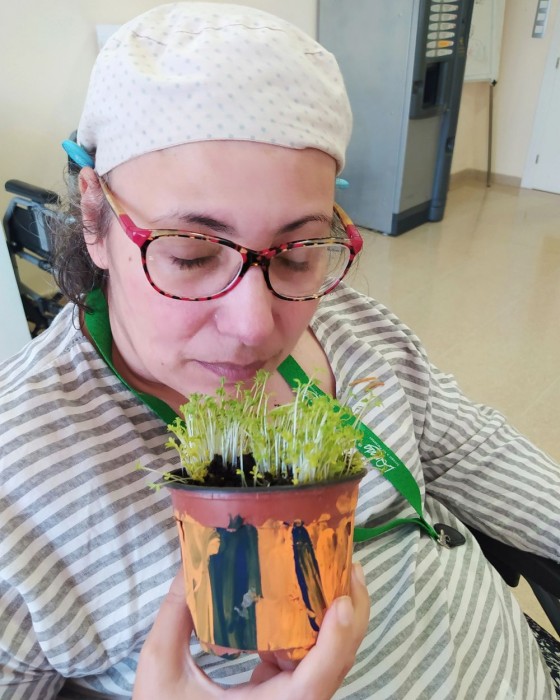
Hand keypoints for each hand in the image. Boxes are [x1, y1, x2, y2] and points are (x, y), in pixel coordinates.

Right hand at [133, 564, 369, 699]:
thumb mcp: (161, 669)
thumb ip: (175, 616)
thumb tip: (191, 563)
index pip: (312, 684)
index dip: (334, 643)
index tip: (342, 602)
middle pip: (335, 665)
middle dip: (350, 615)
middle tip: (347, 566)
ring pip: (328, 662)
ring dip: (337, 618)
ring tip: (331, 571)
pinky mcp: (284, 694)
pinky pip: (308, 661)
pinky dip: (311, 629)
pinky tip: (297, 599)